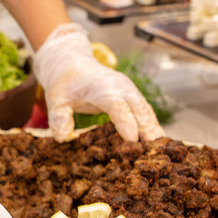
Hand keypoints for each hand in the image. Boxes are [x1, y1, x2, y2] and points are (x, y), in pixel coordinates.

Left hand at [34, 23, 163, 141]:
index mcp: (103, 88)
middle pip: (139, 110)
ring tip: (162, 152)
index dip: (126, 123)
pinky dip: (153, 127)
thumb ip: (59, 117)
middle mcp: (121, 88)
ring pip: (147, 112)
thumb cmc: (65, 83)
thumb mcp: (56, 99)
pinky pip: (146, 113)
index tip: (132, 140)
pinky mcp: (133, 98)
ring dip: (154, 130)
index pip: (118, 107)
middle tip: (154, 152)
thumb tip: (63, 137)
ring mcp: (130, 92)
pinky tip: (159, 144)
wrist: (73, 65)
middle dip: (148, 130)